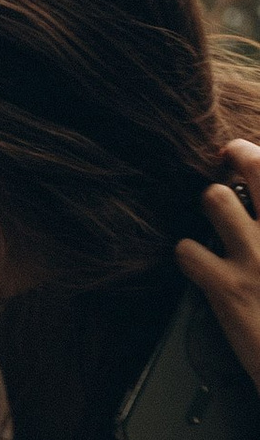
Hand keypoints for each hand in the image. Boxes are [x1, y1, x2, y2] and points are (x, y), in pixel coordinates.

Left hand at [178, 141, 259, 389]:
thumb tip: (258, 215)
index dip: (255, 155)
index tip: (244, 151)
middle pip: (255, 165)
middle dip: (237, 155)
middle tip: (226, 158)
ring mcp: (257, 257)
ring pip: (215, 198)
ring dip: (210, 203)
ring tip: (214, 217)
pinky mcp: (228, 288)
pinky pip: (187, 250)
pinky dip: (186, 254)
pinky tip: (195, 261)